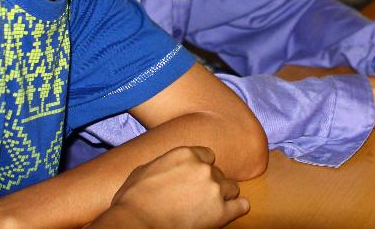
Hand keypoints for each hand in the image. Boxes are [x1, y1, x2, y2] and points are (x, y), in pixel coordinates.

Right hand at [98, 147, 248, 228]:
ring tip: (209, 208)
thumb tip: (168, 166)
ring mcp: (214, 189)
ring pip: (231, 188)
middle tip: (197, 198)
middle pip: (218, 173)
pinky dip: (236, 209)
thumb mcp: (144, 169)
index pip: (208, 156)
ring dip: (223, 196)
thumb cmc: (132, 200)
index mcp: (186, 153)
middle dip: (210, 185)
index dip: (201, 168)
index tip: (195, 180)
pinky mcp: (221, 212)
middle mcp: (204, 168)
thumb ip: (165, 163)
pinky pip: (242, 206)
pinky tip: (228, 213)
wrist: (135, 223)